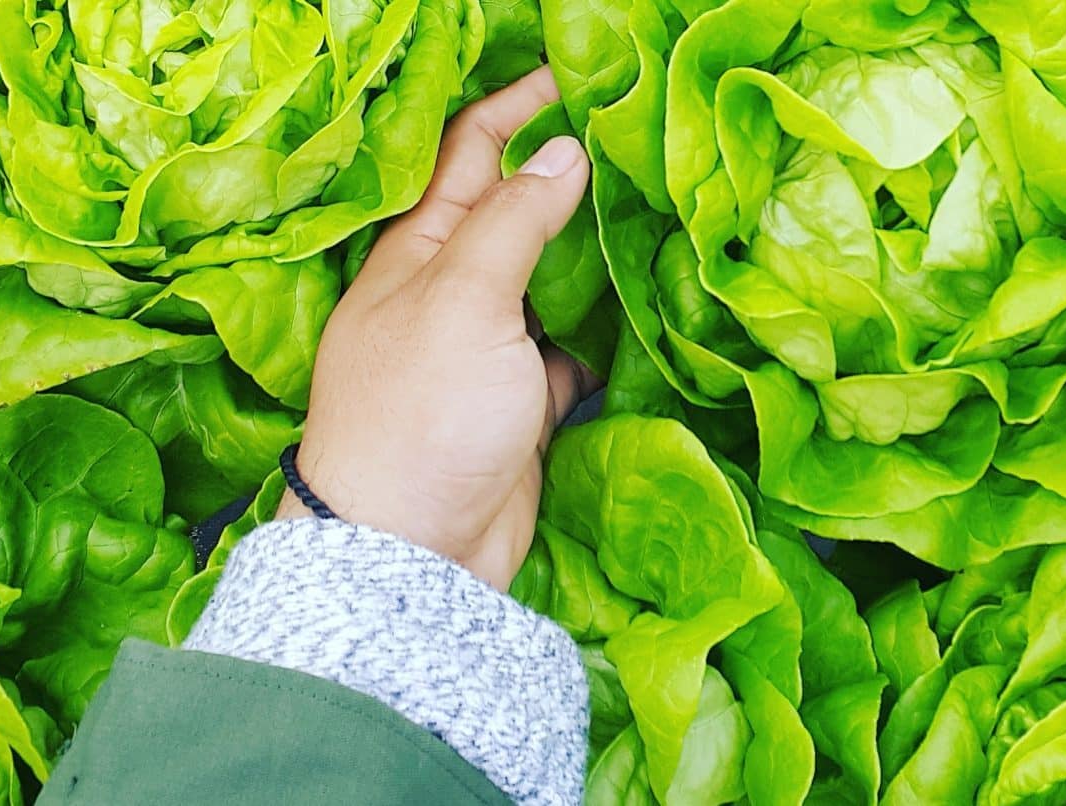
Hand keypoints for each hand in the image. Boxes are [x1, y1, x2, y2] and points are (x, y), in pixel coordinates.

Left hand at [290, 69, 597, 589]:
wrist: (411, 555)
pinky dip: (603, 325)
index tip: (579, 73)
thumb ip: (515, 222)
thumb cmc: (420, 415)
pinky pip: (568, 346)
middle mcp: (446, 290)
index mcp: (416, 249)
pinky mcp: (517, 402)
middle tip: (634, 132)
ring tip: (655, 204)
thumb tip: (563, 151)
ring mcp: (483, 348)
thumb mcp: (464, 299)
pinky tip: (645, 304)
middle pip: (511, 208)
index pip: (469, 150)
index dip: (520, 105)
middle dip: (564, 167)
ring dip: (592, 244)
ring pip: (546, 276)